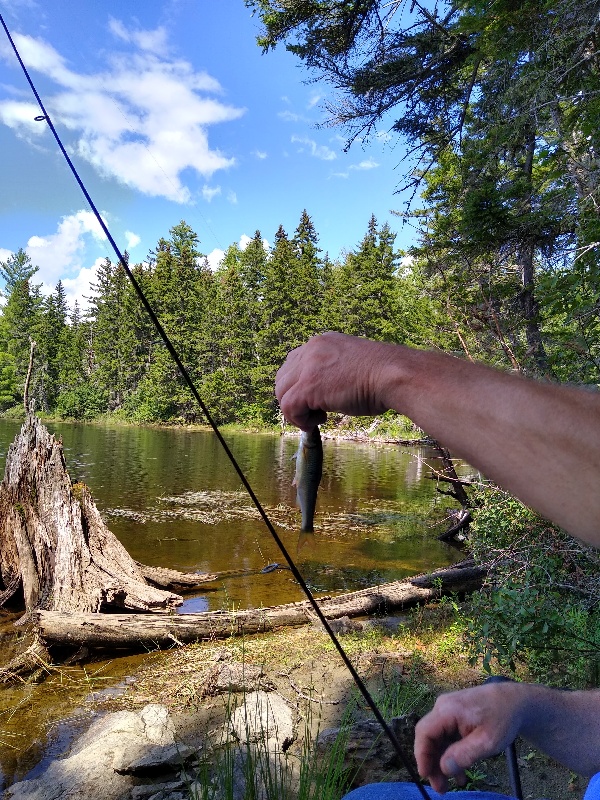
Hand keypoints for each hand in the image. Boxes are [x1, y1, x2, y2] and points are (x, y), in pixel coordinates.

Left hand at [275, 332, 397, 429]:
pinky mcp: (309, 386)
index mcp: (323, 342)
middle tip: (315, 412)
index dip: (300, 385)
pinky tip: (319, 422)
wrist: (396, 374)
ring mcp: (308, 366)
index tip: (317, 400)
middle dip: (294, 398)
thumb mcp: (355, 365)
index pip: (295, 362)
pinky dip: (299, 420)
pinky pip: (288, 407)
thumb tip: (326, 393)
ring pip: (281, 392)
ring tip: (318, 418)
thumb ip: (335, 371)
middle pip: (283, 377)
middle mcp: (312, 349)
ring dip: (296, 411)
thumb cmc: (387, 375)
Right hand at [414, 684, 526, 792]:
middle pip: (428, 737)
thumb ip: (465, 754)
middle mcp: (443, 707)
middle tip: (440, 788)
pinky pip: (445, 736)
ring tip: (449, 785)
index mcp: (448, 710)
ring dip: (440, 761)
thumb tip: (444, 768)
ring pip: (436, 739)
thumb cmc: (502, 718)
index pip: (424, 732)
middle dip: (431, 763)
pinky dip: (449, 754)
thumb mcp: (487, 741)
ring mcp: (447, 710)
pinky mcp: (453, 715)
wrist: (514, 701)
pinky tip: (459, 772)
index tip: (425, 776)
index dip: (422, 755)